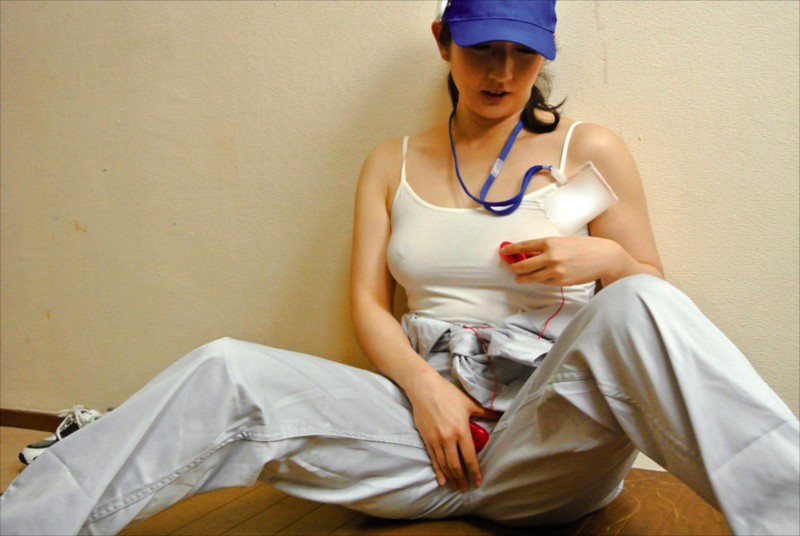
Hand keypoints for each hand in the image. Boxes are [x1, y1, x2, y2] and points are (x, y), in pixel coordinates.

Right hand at [405, 370, 499, 491]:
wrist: (424, 388)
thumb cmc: (448, 394)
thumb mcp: (469, 403)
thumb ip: (484, 412)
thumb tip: (500, 415)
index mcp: (461, 431)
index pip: (469, 457)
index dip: (474, 472)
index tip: (478, 482)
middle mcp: (448, 439)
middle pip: (456, 465)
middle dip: (462, 479)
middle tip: (466, 488)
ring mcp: (436, 440)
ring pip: (444, 465)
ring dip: (451, 478)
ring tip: (456, 486)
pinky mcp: (426, 439)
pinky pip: (433, 459)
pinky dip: (438, 471)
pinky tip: (442, 480)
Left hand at [500, 236, 625, 285]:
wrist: (603, 257)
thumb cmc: (583, 247)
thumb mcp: (563, 241)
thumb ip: (546, 247)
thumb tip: (528, 253)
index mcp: (550, 242)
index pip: (524, 246)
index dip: (511, 249)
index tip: (503, 251)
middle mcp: (551, 256)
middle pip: (523, 264)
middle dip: (515, 266)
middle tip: (511, 267)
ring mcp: (555, 270)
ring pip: (531, 277)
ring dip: (522, 278)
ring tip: (518, 278)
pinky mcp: (561, 281)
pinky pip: (544, 282)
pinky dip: (538, 281)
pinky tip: (536, 279)